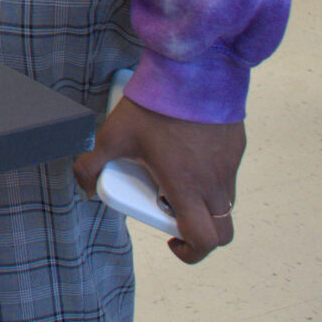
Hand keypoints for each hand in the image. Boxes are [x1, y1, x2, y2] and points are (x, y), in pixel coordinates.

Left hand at [73, 95, 243, 263]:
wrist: (193, 69)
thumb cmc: (154, 104)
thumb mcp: (113, 134)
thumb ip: (91, 164)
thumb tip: (84, 187)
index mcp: (186, 186)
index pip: (203, 240)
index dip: (190, 252)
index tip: (170, 238)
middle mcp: (214, 182)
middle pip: (220, 230)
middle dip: (199, 232)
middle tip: (172, 212)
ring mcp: (228, 165)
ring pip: (224, 202)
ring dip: (204, 202)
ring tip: (176, 175)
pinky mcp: (236, 147)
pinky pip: (228, 173)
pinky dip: (211, 176)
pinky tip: (188, 151)